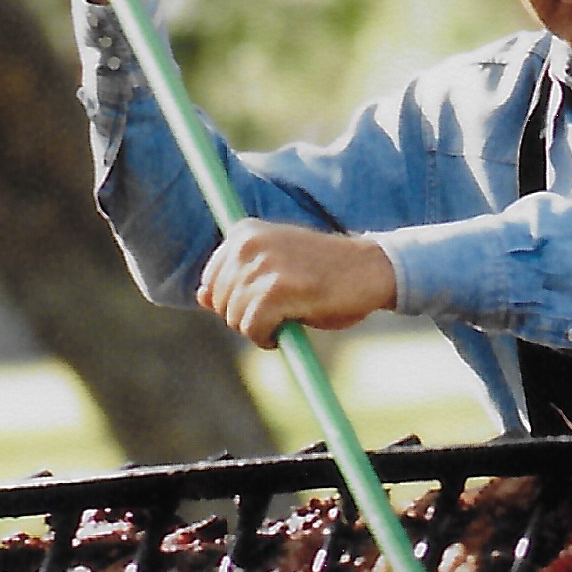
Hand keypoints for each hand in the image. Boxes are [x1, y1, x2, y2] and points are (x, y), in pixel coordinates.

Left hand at [197, 222, 398, 346]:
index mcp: (245, 232)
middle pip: (221, 302)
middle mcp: (249, 244)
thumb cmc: (324, 272)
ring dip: (259, 330)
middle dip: (245, 317)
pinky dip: (267, 339)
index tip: (264, 302)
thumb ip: (238, 279)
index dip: (234, 302)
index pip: (211, 280)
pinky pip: (253, 329)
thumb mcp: (276, 267)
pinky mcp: (277, 291)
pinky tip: (288, 330)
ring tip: (288, 319)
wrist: (370, 269)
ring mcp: (262, 266)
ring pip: (235, 319)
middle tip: (280, 313)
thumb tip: (201, 297)